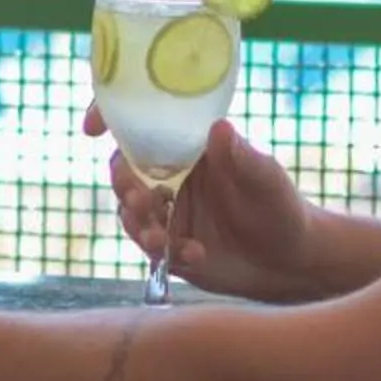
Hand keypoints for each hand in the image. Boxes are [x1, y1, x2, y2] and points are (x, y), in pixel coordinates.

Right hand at [82, 105, 314, 302]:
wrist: (289, 262)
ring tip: (161, 239)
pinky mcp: (167, 245)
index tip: (92, 127)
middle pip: (125, 169)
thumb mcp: (267, 180)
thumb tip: (219, 127)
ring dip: (138, 223)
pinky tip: (194, 255)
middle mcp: (170, 175)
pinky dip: (163, 251)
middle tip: (141, 199)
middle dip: (124, 184)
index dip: (110, 118)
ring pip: (129, 211)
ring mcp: (166, 211)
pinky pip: (148, 245)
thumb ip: (243, 158)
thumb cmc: (281, 207)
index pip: (140, 124)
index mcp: (187, 146)